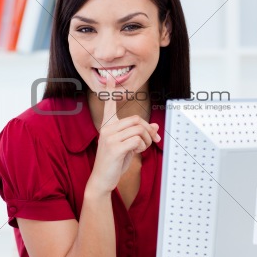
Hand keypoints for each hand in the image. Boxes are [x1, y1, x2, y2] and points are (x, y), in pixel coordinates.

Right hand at [87, 73, 160, 195]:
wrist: (102, 179)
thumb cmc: (114, 161)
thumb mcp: (128, 146)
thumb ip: (139, 134)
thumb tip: (154, 125)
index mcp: (108, 126)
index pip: (109, 105)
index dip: (110, 90)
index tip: (110, 77)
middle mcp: (107, 129)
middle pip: (136, 119)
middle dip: (148, 129)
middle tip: (153, 140)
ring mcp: (109, 137)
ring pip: (139, 129)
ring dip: (147, 140)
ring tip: (143, 148)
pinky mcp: (114, 147)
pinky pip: (137, 140)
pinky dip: (142, 146)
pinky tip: (137, 152)